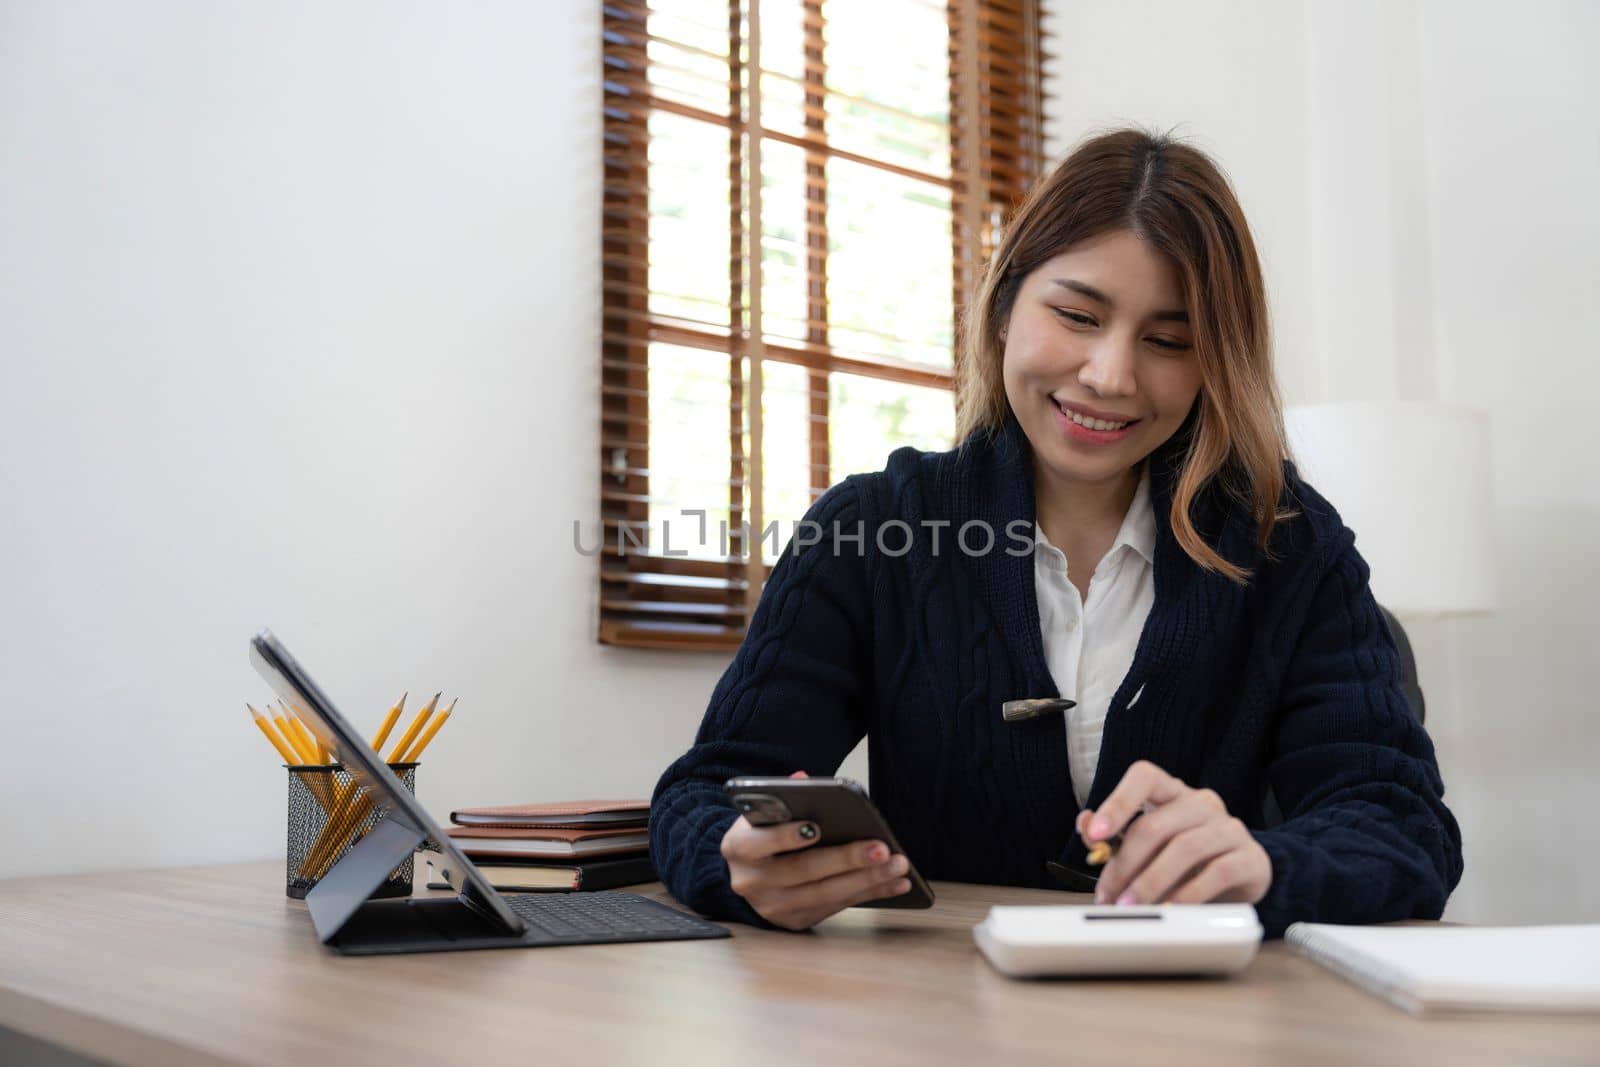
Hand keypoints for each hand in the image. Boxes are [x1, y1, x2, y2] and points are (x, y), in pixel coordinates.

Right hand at [719, 772, 910, 929]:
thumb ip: (781, 796)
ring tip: (898, 865)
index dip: (787, 836)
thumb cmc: (762, 835)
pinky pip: (836, 907)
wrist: (746, 873)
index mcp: (738, 848)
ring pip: (825, 894)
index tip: (817, 827)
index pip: (761, 842)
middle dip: (846, 859)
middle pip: (803, 870)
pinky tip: (895, 882)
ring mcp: (773, 906)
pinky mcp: (794, 921)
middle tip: (882, 849)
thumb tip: (804, 780)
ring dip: (867, 880)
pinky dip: (869, 895)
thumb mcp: (762, 813)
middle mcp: (751, 882)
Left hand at [1078, 760, 1270, 906]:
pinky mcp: (1251, 857)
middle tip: (1109, 896)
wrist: (1244, 875)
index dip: (1117, 802)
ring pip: (1184, 848)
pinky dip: (1188, 895)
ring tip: (1133, 908)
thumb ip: (1113, 835)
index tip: (1095, 834)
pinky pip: (1218, 873)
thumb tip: (1085, 825)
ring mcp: (1229, 827)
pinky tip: (1170, 910)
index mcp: (1171, 792)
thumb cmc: (1186, 858)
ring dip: (1151, 882)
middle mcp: (1201, 802)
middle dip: (1125, 865)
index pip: (1144, 776)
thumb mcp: (1148, 845)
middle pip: (1156, 825)